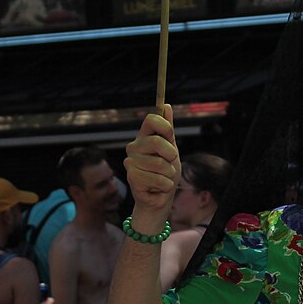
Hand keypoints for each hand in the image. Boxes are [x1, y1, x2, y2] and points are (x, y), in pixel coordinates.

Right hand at [124, 107, 179, 226]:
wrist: (161, 198)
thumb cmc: (166, 172)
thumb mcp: (171, 149)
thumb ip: (167, 129)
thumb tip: (166, 105)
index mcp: (144, 137)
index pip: (151, 119)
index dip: (165, 126)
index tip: (171, 136)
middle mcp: (134, 147)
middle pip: (157, 142)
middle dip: (171, 154)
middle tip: (171, 162)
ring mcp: (131, 162)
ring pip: (160, 164)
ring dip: (169, 174)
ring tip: (164, 177)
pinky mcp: (131, 177)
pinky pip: (157, 179)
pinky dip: (165, 185)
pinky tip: (158, 188)